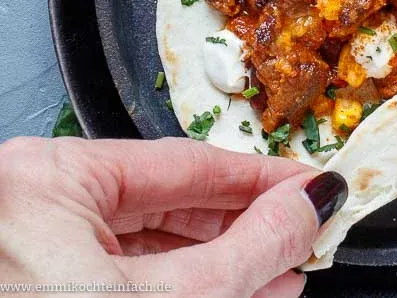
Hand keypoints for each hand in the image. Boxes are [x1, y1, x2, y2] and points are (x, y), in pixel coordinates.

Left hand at [0, 136, 346, 294]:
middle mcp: (34, 202)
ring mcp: (34, 246)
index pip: (184, 162)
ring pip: (150, 240)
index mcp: (48, 180)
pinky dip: (180, 281)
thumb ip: (244, 249)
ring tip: (281, 270)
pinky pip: (122, 269)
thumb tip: (306, 206)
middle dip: (245, 223)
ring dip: (221, 258)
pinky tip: (233, 288)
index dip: (259, 177)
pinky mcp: (40, 282)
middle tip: (305, 228)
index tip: (310, 184)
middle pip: (170, 200)